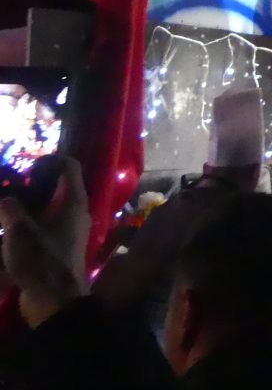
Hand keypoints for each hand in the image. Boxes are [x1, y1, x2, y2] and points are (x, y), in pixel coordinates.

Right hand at [0, 158, 88, 326]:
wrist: (54, 300)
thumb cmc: (41, 259)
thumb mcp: (19, 230)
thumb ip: (10, 208)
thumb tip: (4, 199)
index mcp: (74, 201)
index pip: (70, 166)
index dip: (50, 159)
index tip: (27, 165)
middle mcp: (76, 212)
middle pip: (59, 187)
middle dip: (35, 184)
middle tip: (9, 186)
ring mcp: (69, 231)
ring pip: (50, 208)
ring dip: (29, 205)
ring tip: (5, 207)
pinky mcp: (59, 247)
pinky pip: (44, 227)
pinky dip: (29, 223)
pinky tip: (8, 229)